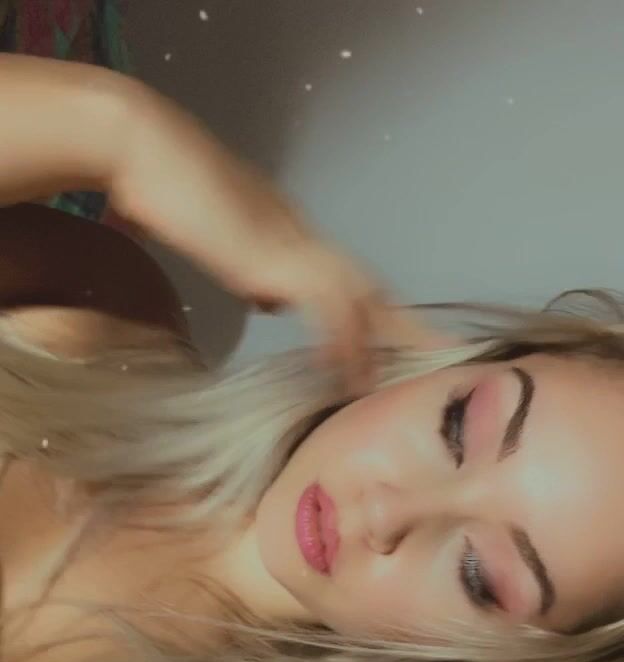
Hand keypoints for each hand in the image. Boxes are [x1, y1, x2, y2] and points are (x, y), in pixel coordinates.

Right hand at [112, 83, 396, 395]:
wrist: (138, 148)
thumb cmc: (160, 187)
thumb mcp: (215, 238)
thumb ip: (247, 268)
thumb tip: (265, 295)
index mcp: (289, 234)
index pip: (346, 278)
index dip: (377, 311)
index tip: (400, 338)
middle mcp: (300, 236)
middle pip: (368, 285)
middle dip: (404, 324)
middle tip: (439, 355)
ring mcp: (290, 242)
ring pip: (357, 297)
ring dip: (381, 342)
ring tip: (400, 381)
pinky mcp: (272, 254)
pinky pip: (324, 306)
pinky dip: (341, 343)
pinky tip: (347, 374)